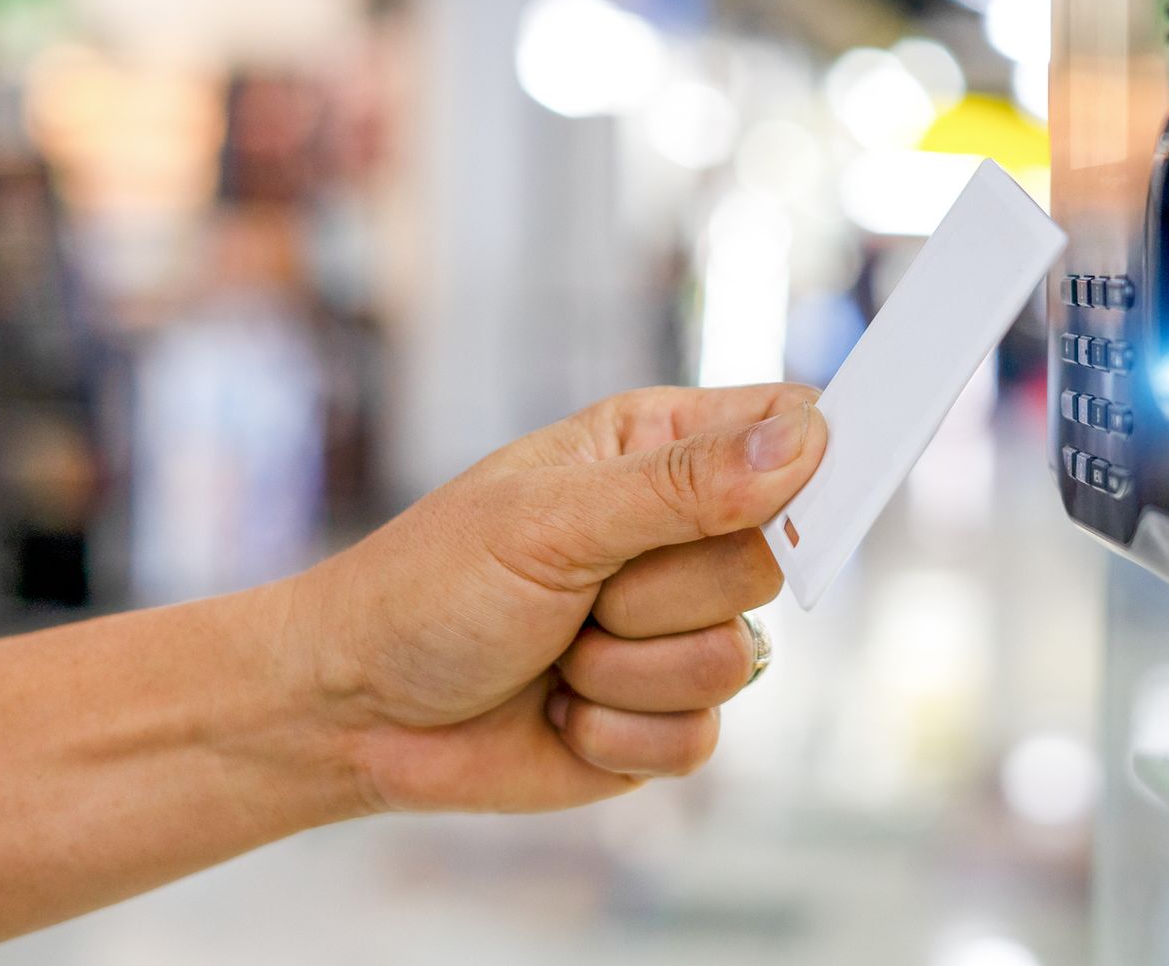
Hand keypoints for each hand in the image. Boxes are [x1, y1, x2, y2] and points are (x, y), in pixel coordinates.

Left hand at [282, 384, 825, 814]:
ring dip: (627, 670)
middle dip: (666, 592)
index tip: (797, 498)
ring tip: (556, 654)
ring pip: (741, 658)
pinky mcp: (665, 718)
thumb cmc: (429, 587)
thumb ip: (683, 487)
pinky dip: (618, 733)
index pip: (787, 433)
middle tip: (583, 591)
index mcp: (655, 451)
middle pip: (771, 559)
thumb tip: (808, 443)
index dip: (813, 462)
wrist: (354, 712)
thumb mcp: (550, 521)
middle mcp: (681, 535)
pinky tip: (558, 711)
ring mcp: (677, 631)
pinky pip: (702, 735)